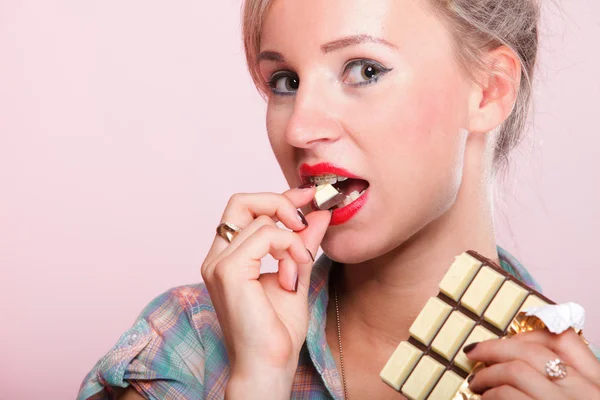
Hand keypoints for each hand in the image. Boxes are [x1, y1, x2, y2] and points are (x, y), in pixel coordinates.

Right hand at [200, 185, 329, 397]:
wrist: (269, 366)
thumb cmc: (277, 331)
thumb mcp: (297, 275)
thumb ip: (303, 244)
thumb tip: (319, 215)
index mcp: (227, 258)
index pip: (245, 209)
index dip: (277, 198)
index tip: (307, 198)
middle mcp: (216, 257)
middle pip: (242, 201)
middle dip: (279, 202)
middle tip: (306, 217)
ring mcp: (219, 264)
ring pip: (260, 219)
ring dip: (292, 239)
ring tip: (299, 268)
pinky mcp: (228, 271)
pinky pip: (265, 235)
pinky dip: (288, 247)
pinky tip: (294, 273)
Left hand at [465, 329, 599, 398]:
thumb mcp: (581, 398)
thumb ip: (564, 380)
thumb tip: (518, 359)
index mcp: (598, 382)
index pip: (566, 338)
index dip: (530, 332)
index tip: (507, 337)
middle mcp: (585, 391)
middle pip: (532, 351)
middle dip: (494, 349)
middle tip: (473, 353)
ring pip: (515, 371)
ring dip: (487, 375)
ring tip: (476, 383)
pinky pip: (508, 396)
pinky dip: (491, 395)